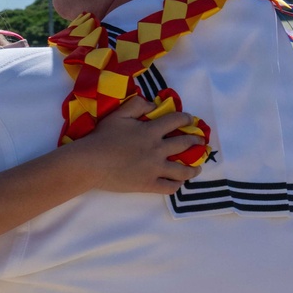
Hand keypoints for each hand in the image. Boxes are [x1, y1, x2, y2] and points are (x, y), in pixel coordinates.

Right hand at [77, 97, 203, 194]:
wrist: (91, 162)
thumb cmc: (102, 137)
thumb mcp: (118, 114)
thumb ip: (137, 105)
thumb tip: (153, 106)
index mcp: (151, 131)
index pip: (176, 121)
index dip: (186, 119)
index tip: (190, 120)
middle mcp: (158, 149)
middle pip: (184, 144)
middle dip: (196, 142)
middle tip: (201, 143)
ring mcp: (155, 169)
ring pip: (183, 170)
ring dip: (194, 168)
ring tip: (198, 167)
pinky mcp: (148, 184)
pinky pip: (170, 187)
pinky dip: (177, 185)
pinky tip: (178, 182)